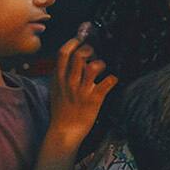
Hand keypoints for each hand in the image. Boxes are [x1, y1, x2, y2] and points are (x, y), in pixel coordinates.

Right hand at [47, 25, 114, 143]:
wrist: (65, 130)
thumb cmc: (62, 110)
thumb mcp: (56, 89)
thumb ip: (61, 75)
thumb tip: (70, 61)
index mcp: (59, 78)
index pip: (63, 54)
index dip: (73, 43)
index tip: (80, 39)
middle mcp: (70, 82)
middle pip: (79, 56)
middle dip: (89, 49)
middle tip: (94, 53)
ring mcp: (82, 90)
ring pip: (93, 67)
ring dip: (101, 63)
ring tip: (102, 67)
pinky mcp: (94, 99)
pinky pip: (107, 83)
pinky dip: (113, 79)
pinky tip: (112, 80)